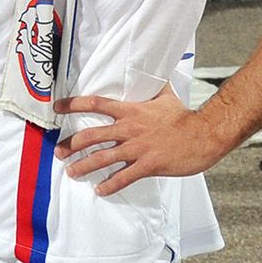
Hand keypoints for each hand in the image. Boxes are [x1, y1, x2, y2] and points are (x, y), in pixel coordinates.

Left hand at [52, 86, 227, 195]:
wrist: (205, 134)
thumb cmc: (184, 117)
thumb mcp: (165, 96)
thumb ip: (153, 87)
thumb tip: (152, 73)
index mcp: (130, 111)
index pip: (95, 103)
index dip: (72, 104)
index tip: (56, 107)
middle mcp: (129, 129)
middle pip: (91, 135)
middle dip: (71, 144)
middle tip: (59, 151)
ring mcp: (137, 148)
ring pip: (102, 158)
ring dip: (83, 166)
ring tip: (71, 172)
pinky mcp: (148, 165)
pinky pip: (123, 177)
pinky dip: (109, 185)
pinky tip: (100, 190)